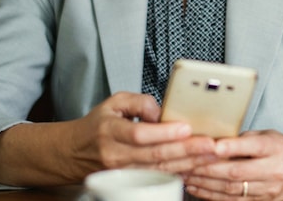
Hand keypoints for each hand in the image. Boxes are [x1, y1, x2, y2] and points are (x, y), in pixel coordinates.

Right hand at [67, 92, 217, 177]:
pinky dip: (179, 172)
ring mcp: (123, 172)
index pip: (139, 134)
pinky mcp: (131, 181)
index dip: (163, 133)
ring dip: (188, 163)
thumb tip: (161, 111)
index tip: (185, 128)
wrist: (73, 152)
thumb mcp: (113, 102)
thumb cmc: (97, 125)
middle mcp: (116, 155)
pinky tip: (196, 167)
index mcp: (111, 131)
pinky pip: (158, 177)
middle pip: (155, 155)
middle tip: (209, 145)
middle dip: (186, 150)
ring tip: (210, 155)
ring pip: (160, 169)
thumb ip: (139, 101)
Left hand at [183, 130, 282, 199]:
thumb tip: (212, 139)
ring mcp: (268, 189)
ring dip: (206, 183)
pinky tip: (197, 187)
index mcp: (276, 147)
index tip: (214, 146)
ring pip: (232, 188)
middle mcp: (274, 169)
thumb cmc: (278, 149)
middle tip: (188, 162)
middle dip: (210, 168)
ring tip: (187, 175)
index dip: (233, 147)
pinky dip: (211, 194)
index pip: (253, 147)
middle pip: (238, 171)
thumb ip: (243, 138)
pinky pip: (232, 200)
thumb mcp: (267, 136)